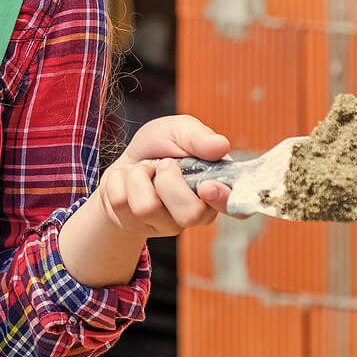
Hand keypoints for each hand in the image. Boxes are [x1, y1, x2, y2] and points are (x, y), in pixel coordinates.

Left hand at [94, 114, 231, 239]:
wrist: (126, 159)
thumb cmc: (160, 147)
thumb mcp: (178, 130)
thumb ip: (198, 136)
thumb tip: (221, 145)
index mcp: (216, 188)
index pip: (237, 210)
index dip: (225, 201)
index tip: (207, 186)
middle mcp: (196, 212)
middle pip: (189, 215)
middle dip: (168, 181)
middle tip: (163, 163)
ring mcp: (166, 223)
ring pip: (146, 208)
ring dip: (137, 176)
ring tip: (143, 169)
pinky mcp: (136, 225)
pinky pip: (119, 203)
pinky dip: (119, 179)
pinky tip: (128, 179)